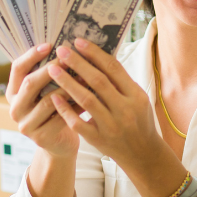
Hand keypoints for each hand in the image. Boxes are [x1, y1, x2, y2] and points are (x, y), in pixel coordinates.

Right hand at [6, 42, 76, 160]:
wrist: (59, 144)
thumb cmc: (55, 111)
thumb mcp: (46, 92)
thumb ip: (49, 74)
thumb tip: (65, 46)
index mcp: (12, 93)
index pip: (17, 69)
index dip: (31, 55)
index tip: (49, 44)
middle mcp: (15, 109)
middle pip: (30, 83)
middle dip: (51, 68)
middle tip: (69, 58)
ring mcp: (26, 125)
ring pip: (48, 100)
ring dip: (68, 86)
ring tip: (84, 75)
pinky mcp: (41, 137)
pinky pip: (61, 117)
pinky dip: (76, 105)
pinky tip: (90, 96)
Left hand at [47, 39, 196, 196]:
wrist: (143, 154)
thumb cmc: (139, 120)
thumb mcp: (137, 98)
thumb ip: (120, 81)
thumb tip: (97, 55)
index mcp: (136, 95)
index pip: (113, 69)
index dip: (95, 53)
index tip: (78, 42)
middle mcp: (125, 110)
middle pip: (98, 81)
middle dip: (78, 63)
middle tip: (61, 50)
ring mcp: (111, 126)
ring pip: (87, 100)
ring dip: (67, 82)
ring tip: (52, 69)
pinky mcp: (99, 140)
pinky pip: (79, 123)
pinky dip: (65, 110)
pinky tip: (54, 97)